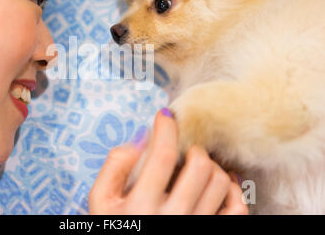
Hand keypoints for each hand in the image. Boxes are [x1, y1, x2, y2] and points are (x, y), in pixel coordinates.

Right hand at [89, 109, 247, 214]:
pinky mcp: (211, 232)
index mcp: (141, 206)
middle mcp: (172, 218)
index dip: (166, 128)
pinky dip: (234, 190)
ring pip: (221, 182)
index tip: (166, 116)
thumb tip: (141, 140)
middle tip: (184, 151)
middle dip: (192, 149)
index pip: (161, 156)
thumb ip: (114, 166)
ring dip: (211, 167)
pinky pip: (238, 207)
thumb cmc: (117, 226)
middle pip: (199, 166)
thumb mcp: (100, 200)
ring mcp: (195, 226)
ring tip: (198, 169)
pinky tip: (220, 185)